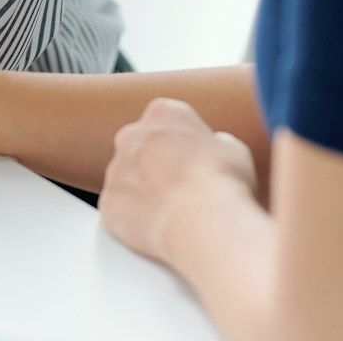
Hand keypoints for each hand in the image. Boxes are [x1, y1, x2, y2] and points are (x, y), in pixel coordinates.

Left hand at [99, 98, 258, 263]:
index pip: (167, 121)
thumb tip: (214, 150)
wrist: (200, 219)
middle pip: (141, 147)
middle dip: (157, 165)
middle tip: (182, 189)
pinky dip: (135, 220)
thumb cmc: (221, 182)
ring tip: (174, 214)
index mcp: (163, 113)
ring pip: (128, 180)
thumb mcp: (234, 150)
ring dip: (145, 194)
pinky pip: (120, 210)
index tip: (196, 163)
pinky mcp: (108, 203)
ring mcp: (116, 170)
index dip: (184, 144)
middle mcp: (131, 135)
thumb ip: (215, 143)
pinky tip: (159, 229)